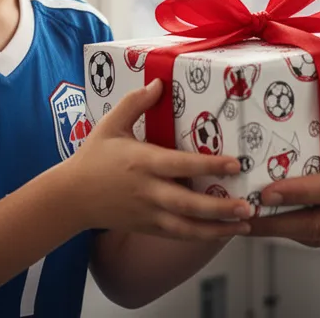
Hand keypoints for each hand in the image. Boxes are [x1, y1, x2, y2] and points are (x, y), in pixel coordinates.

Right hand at [70, 80, 251, 238]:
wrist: (71, 197)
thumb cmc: (93, 157)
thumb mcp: (111, 124)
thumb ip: (135, 102)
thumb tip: (159, 83)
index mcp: (143, 162)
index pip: (181, 165)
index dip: (209, 166)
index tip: (235, 164)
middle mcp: (149, 191)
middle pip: (189, 203)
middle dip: (221, 207)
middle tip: (248, 206)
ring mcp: (149, 213)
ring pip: (188, 226)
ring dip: (218, 228)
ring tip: (245, 225)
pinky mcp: (148, 227)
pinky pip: (178, 235)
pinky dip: (201, 236)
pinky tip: (222, 233)